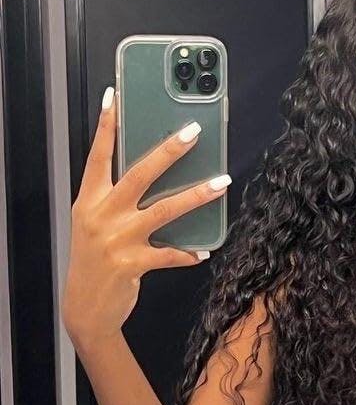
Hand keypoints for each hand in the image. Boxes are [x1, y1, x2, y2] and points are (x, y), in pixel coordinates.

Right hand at [61, 86, 231, 345]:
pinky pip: (169, 254)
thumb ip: (117, 198)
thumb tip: (157, 172)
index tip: (114, 96)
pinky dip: (188, 252)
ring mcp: (116, 240)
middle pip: (139, 174)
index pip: (97, 156)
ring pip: (163, 210)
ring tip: (222, 182)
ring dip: (196, 195)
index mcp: (89, 200)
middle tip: (193, 131)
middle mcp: (101, 215)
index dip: (106, 126)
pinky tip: (202, 251)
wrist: (85, 307)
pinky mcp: (131, 264)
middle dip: (168, 151)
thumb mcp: (97, 223)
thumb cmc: (95, 259)